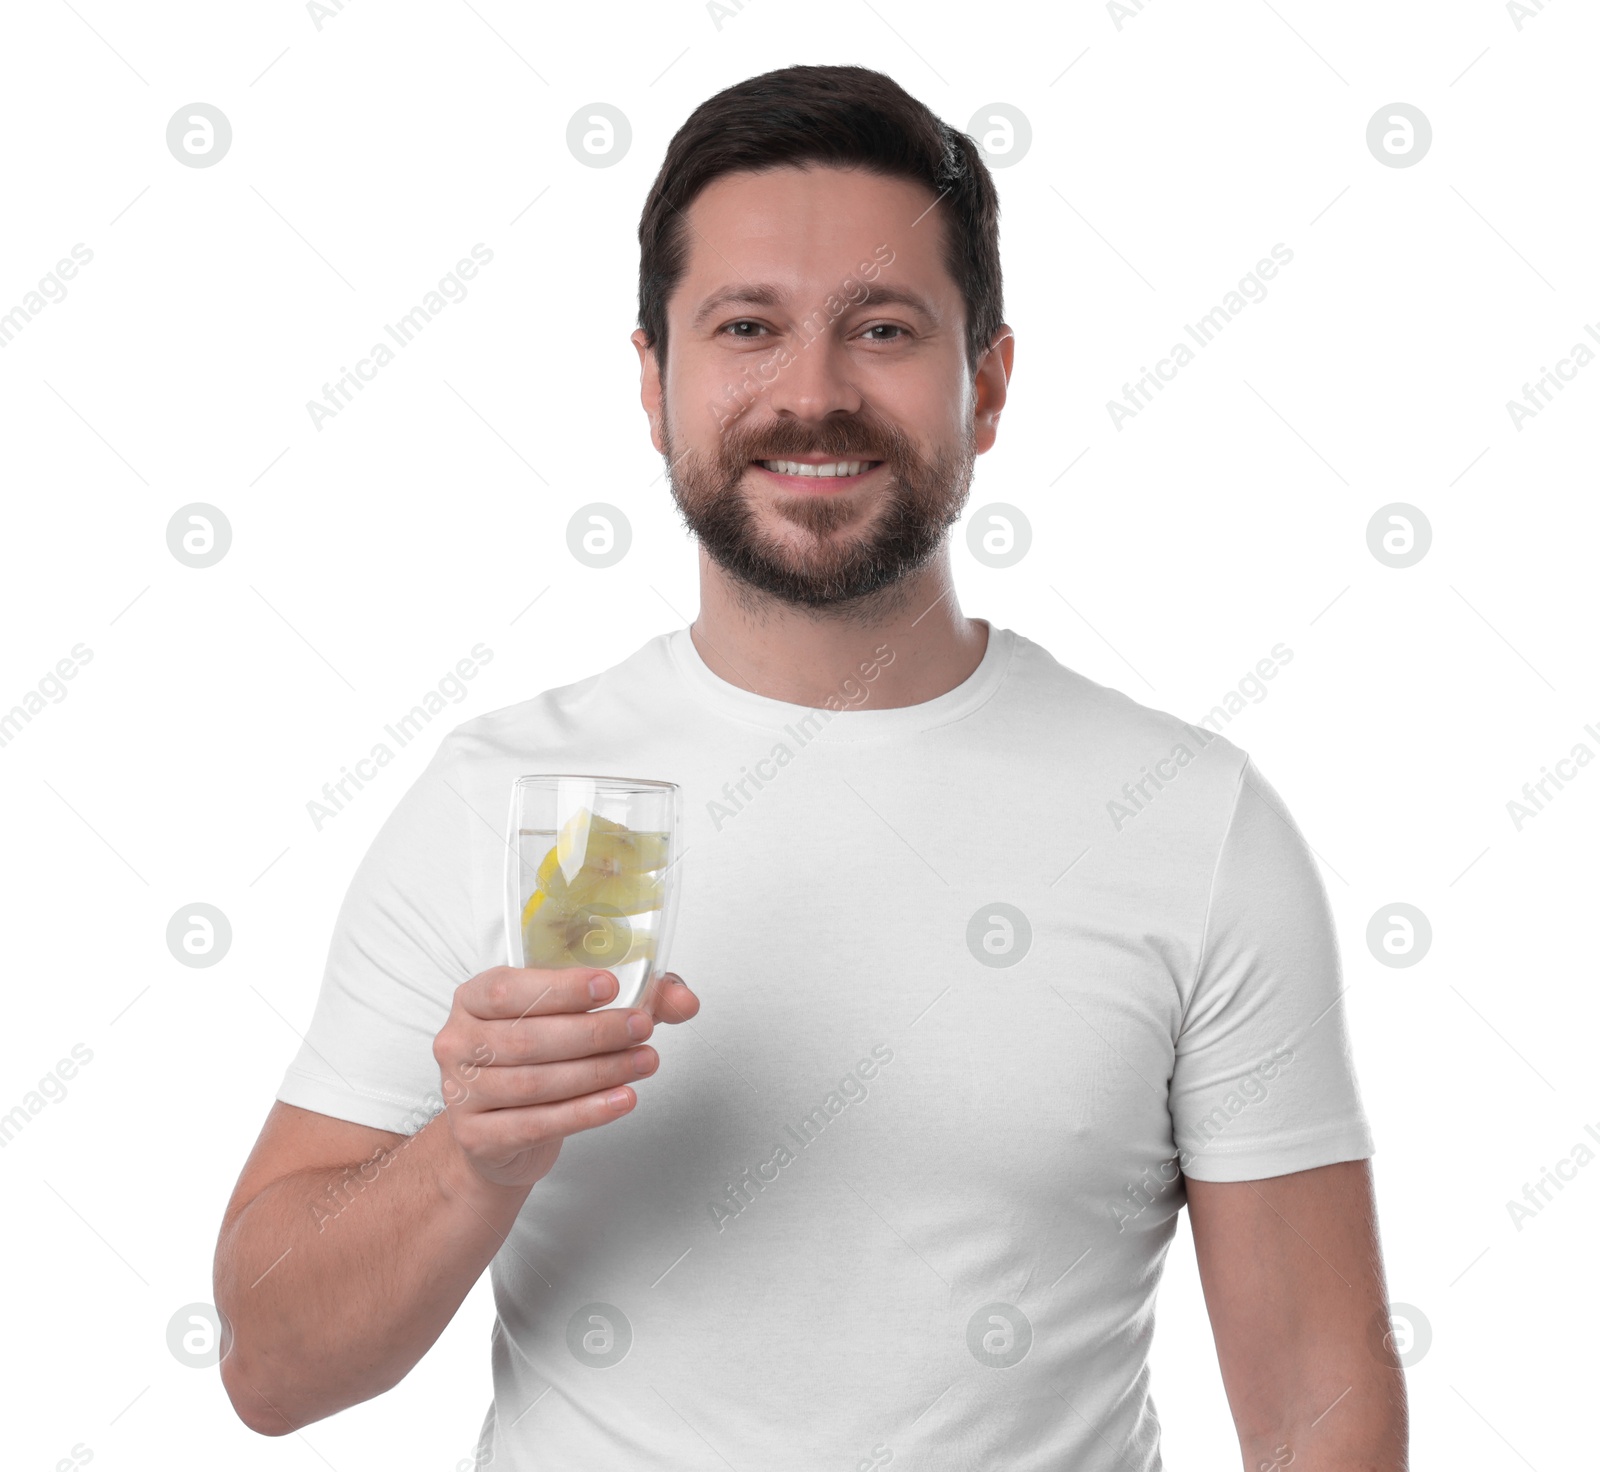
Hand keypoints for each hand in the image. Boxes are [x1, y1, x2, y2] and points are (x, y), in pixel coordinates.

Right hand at [432, 967, 699, 1190]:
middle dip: (594, 1033)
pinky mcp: (477, 1137)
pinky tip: (623, 1100)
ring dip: (599, 1072)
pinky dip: (587, 1112)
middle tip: (641, 1028)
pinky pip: (537, 1124)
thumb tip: (684, 1000)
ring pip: (536, 1083)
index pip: (509, 989)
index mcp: (474, 998)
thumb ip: (634, 998)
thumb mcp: (578, 1016)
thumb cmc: (538, 1057)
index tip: (611, 986)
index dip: (562, 988)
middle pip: (527, 1038)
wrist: (500, 1132)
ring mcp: (461, 1093)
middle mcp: (458, 1042)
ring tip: (645, 1062)